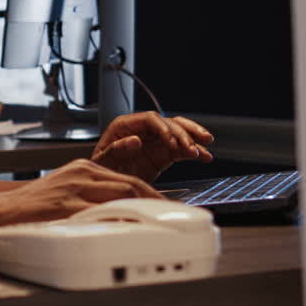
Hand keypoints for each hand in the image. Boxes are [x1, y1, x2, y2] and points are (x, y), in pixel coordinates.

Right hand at [0, 159, 160, 230]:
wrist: (1, 211)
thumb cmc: (33, 206)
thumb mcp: (66, 191)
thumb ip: (92, 196)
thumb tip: (123, 214)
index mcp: (84, 168)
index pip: (128, 179)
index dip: (152, 195)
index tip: (167, 209)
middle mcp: (82, 174)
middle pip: (131, 185)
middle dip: (156, 204)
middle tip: (173, 220)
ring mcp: (74, 190)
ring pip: (122, 196)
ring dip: (145, 212)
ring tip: (162, 228)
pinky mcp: (66, 207)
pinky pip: (102, 214)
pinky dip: (122, 222)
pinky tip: (133, 232)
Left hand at [91, 112, 213, 182]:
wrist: (104, 186)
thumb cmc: (99, 171)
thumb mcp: (102, 163)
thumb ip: (117, 150)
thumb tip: (135, 140)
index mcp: (124, 126)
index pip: (149, 119)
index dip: (163, 128)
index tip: (171, 141)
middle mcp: (141, 130)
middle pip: (167, 123)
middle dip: (182, 134)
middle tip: (191, 148)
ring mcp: (153, 141)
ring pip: (178, 131)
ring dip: (193, 137)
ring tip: (205, 145)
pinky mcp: (162, 154)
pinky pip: (181, 149)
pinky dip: (194, 152)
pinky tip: (205, 156)